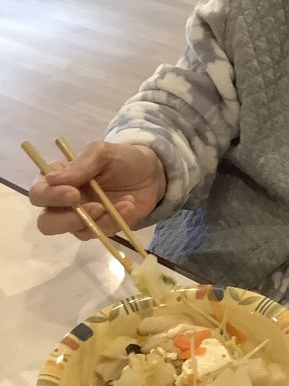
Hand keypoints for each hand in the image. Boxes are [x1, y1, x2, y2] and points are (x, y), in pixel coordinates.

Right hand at [29, 141, 165, 239]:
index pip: (39, 194)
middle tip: (95, 207)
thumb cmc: (122, 159)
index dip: (51, 197)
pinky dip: (117, 220)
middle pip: (47, 223)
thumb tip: (52, 179)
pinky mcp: (101, 228)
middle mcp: (64, 203)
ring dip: (101, 219)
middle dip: (67, 220)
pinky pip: (102, 233)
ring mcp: (82, 218)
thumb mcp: (103, 152)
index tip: (74, 193)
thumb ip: (81, 164)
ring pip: (76, 232)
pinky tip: (129, 204)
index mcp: (58, 181)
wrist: (152, 173)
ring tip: (123, 202)